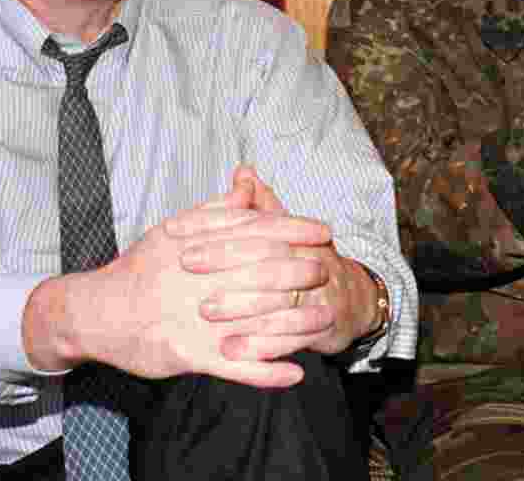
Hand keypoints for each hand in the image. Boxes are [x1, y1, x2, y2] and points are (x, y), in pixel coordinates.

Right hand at [24, 202, 334, 388]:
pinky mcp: (188, 354)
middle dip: (301, 270)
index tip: (324, 231)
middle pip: (263, 272)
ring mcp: (197, 319)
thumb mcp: (173, 231)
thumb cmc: (139, 269)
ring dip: (295, 323)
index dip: (294, 230)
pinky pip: (235, 366)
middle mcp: (202, 279)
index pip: (256, 233)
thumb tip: (246, 186)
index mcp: (200, 246)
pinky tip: (295, 373)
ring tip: (327, 323)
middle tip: (330, 269)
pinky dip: (266, 371)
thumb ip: (214, 212)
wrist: (95, 312)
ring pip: (256, 319)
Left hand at [175, 166, 383, 359]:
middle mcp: (308, 260)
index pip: (252, 221)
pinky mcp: (321, 328)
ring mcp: (317, 295)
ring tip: (204, 311)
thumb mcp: (284, 232)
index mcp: (294, 235)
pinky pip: (291, 339)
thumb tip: (243, 172)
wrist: (350, 303)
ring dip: (241, 306)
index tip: (173, 226)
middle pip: (266, 255)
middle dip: (225, 258)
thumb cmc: (306, 263)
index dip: (211, 222)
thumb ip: (260, 207)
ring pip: (277, 299)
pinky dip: (261, 347)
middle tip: (185, 262)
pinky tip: (230, 351)